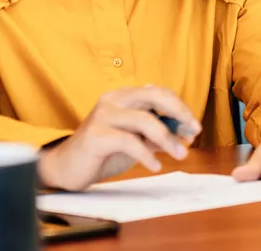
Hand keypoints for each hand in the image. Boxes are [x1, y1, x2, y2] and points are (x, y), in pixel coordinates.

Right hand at [38, 85, 200, 190]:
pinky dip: (147, 154)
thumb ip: (156, 134)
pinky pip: (129, 142)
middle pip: (154, 96)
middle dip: (179, 112)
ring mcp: (103, 115)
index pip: (159, 92)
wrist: (66, 167)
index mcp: (123, 96)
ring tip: (179, 154)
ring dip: (167, 139)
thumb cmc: (102, 152)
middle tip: (194, 131)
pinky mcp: (95, 135)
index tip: (194, 127)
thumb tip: (185, 133)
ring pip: (145, 120)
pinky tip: (155, 165)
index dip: (180, 107)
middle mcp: (113, 100)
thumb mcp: (135, 140)